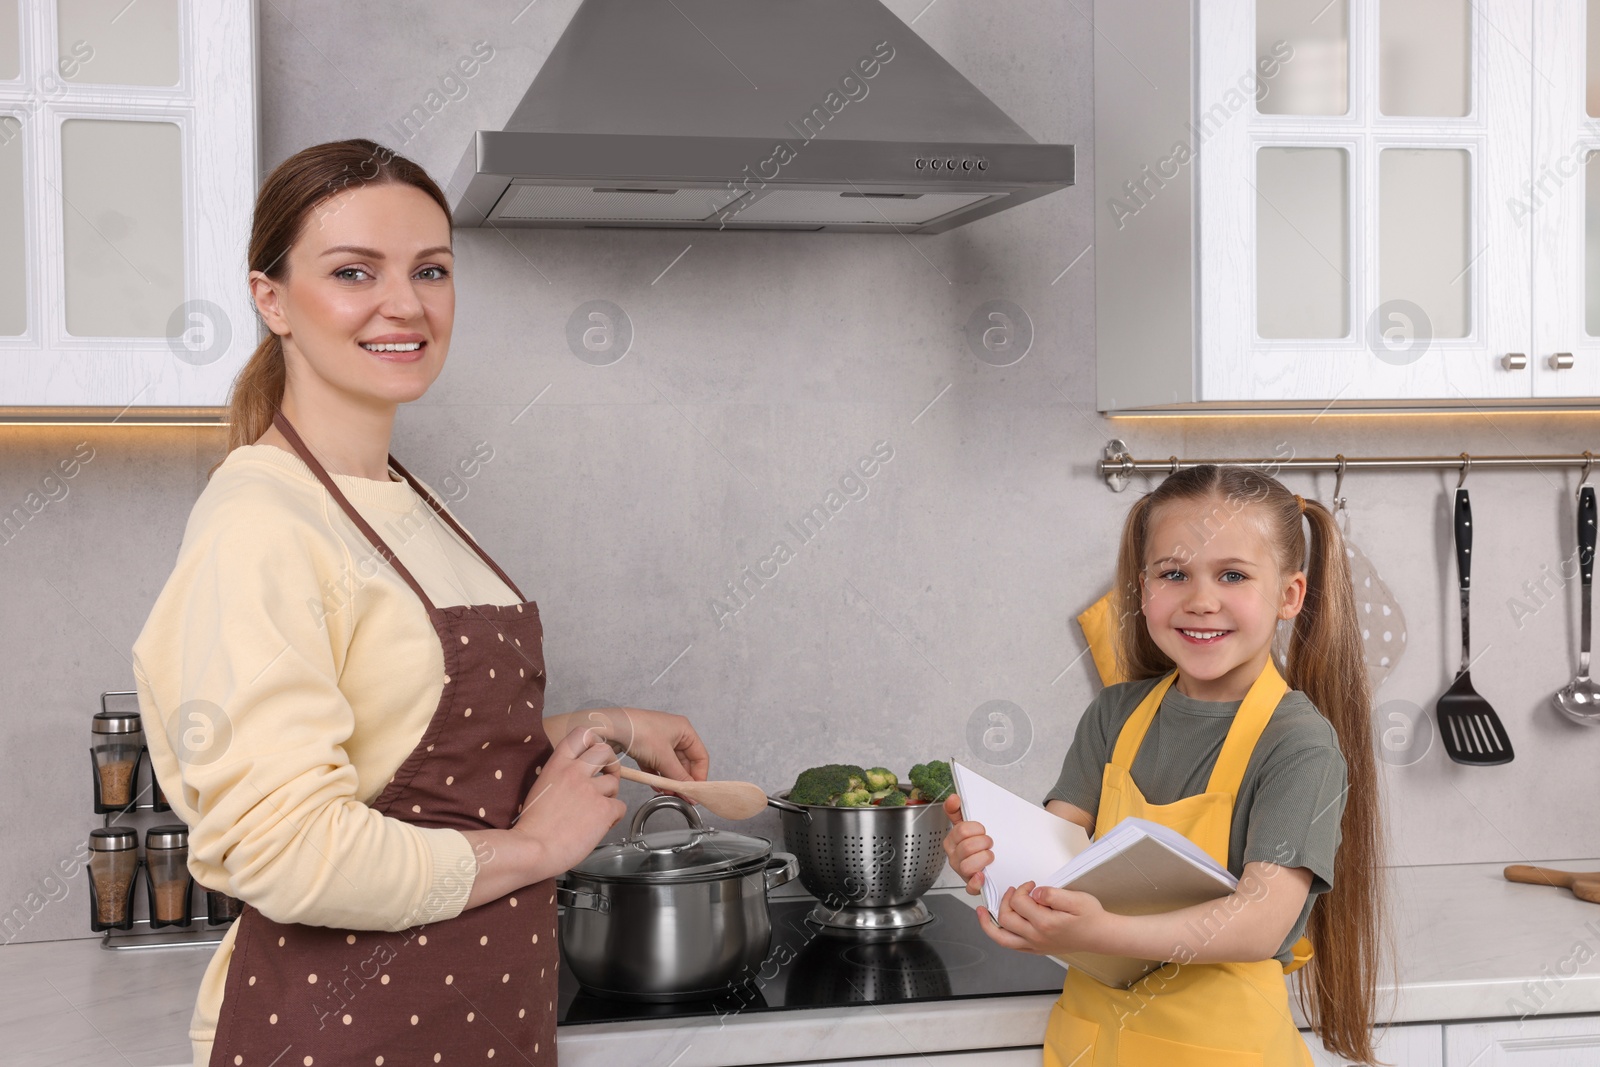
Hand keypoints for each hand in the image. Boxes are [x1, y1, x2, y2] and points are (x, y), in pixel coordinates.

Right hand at [510, 724, 626, 874]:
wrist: (532, 849)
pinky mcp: (603, 809)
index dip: (592, 741)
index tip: (593, 754)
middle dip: (610, 762)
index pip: (580, 735)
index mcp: (557, 766)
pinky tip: (601, 825)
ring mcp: (590, 790)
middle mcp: (575, 772)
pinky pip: (620, 807)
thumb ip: (559, 779)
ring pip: (614, 782)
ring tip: (598, 810)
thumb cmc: (532, 827)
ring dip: (610, 795)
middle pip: (604, 751)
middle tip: (607, 776)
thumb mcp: (541, 790)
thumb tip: (573, 782)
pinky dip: (614, 816)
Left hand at [569, 706, 709, 783]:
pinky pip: (657, 764)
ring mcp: (659, 740)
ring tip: (668, 793)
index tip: (695, 791)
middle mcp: (674, 733)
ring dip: (670, 780)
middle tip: (681, 795)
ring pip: (670, 765)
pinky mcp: (646, 747)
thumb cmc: (641, 733)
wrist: (612, 728)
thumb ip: (679, 777)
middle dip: (682, 780)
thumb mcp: (664, 758)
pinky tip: (657, 787)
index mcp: (684, 730)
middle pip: (685, 762)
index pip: (700, 756)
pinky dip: (658, 776)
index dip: (700, 775)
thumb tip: (690, 792)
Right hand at [940, 793, 991, 894]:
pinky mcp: (971, 886)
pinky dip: (977, 882)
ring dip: (984, 859)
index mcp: (952, 840)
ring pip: (968, 865)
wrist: (994, 861)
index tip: (983, 829)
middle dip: (984, 842)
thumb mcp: (969, 824)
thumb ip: (959, 810)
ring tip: (990, 856)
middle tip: (990, 842)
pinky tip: (983, 876)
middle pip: (967, 847)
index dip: (976, 828)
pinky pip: (970, 887)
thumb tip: (954, 798)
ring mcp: (961, 871)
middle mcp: (954, 856)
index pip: (961, 830)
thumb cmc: (978, 842)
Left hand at [977, 881, 1119, 955]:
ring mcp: (1035, 946)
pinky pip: (1011, 945)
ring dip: (989, 924)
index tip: (1030, 884)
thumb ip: (1053, 894)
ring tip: (980, 912)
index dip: (1021, 889)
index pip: (1020, 903)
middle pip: (1006, 919)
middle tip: (1014, 890)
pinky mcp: (1036, 949)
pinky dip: (999, 935)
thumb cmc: (1090, 916)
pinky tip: (996, 926)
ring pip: (1002, 938)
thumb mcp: (1076, 898)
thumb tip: (1035, 892)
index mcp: (1045, 923)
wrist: (1100, 936)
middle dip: (1006, 900)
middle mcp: (1037, 938)